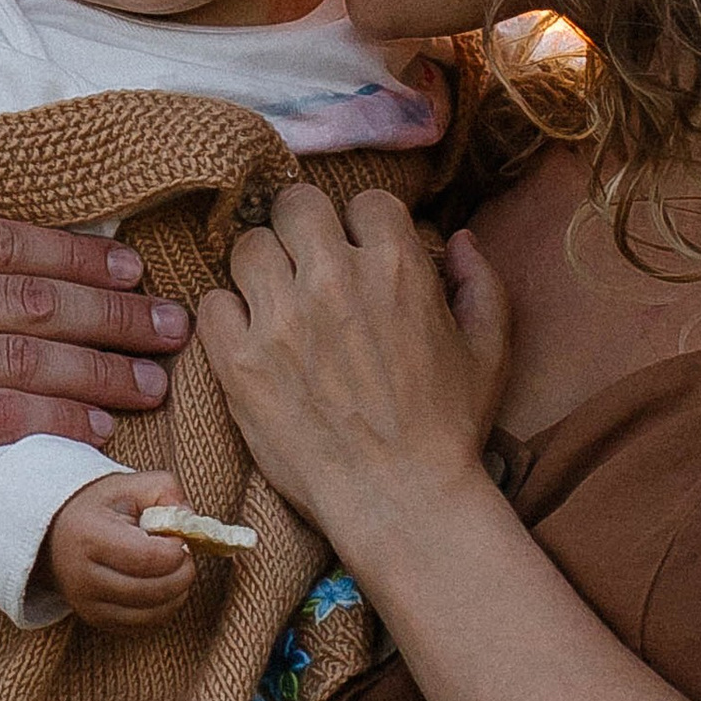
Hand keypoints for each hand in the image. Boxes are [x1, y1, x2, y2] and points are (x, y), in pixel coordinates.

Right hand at [40, 472, 197, 632]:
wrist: (57, 534)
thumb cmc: (100, 508)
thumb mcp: (130, 485)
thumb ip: (166, 491)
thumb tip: (190, 523)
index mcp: (89, 537)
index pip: (148, 558)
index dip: (176, 548)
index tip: (176, 535)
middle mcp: (84, 578)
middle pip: (154, 590)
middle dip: (183, 572)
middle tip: (182, 553)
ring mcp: (88, 605)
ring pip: (154, 613)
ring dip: (178, 592)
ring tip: (172, 568)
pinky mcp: (97, 621)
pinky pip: (146, 625)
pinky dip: (164, 607)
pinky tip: (161, 584)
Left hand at [196, 188, 509, 554]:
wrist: (402, 500)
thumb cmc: (450, 428)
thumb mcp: (489, 349)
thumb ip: (481, 282)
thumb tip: (461, 239)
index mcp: (396, 267)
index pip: (364, 201)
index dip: (363, 227)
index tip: (361, 255)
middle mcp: (333, 280)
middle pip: (294, 204)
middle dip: (303, 228)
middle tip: (308, 263)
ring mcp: (280, 320)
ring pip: (246, 246)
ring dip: (263, 269)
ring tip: (277, 302)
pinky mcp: (239, 362)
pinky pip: (211, 304)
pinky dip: (228, 317)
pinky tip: (252, 339)